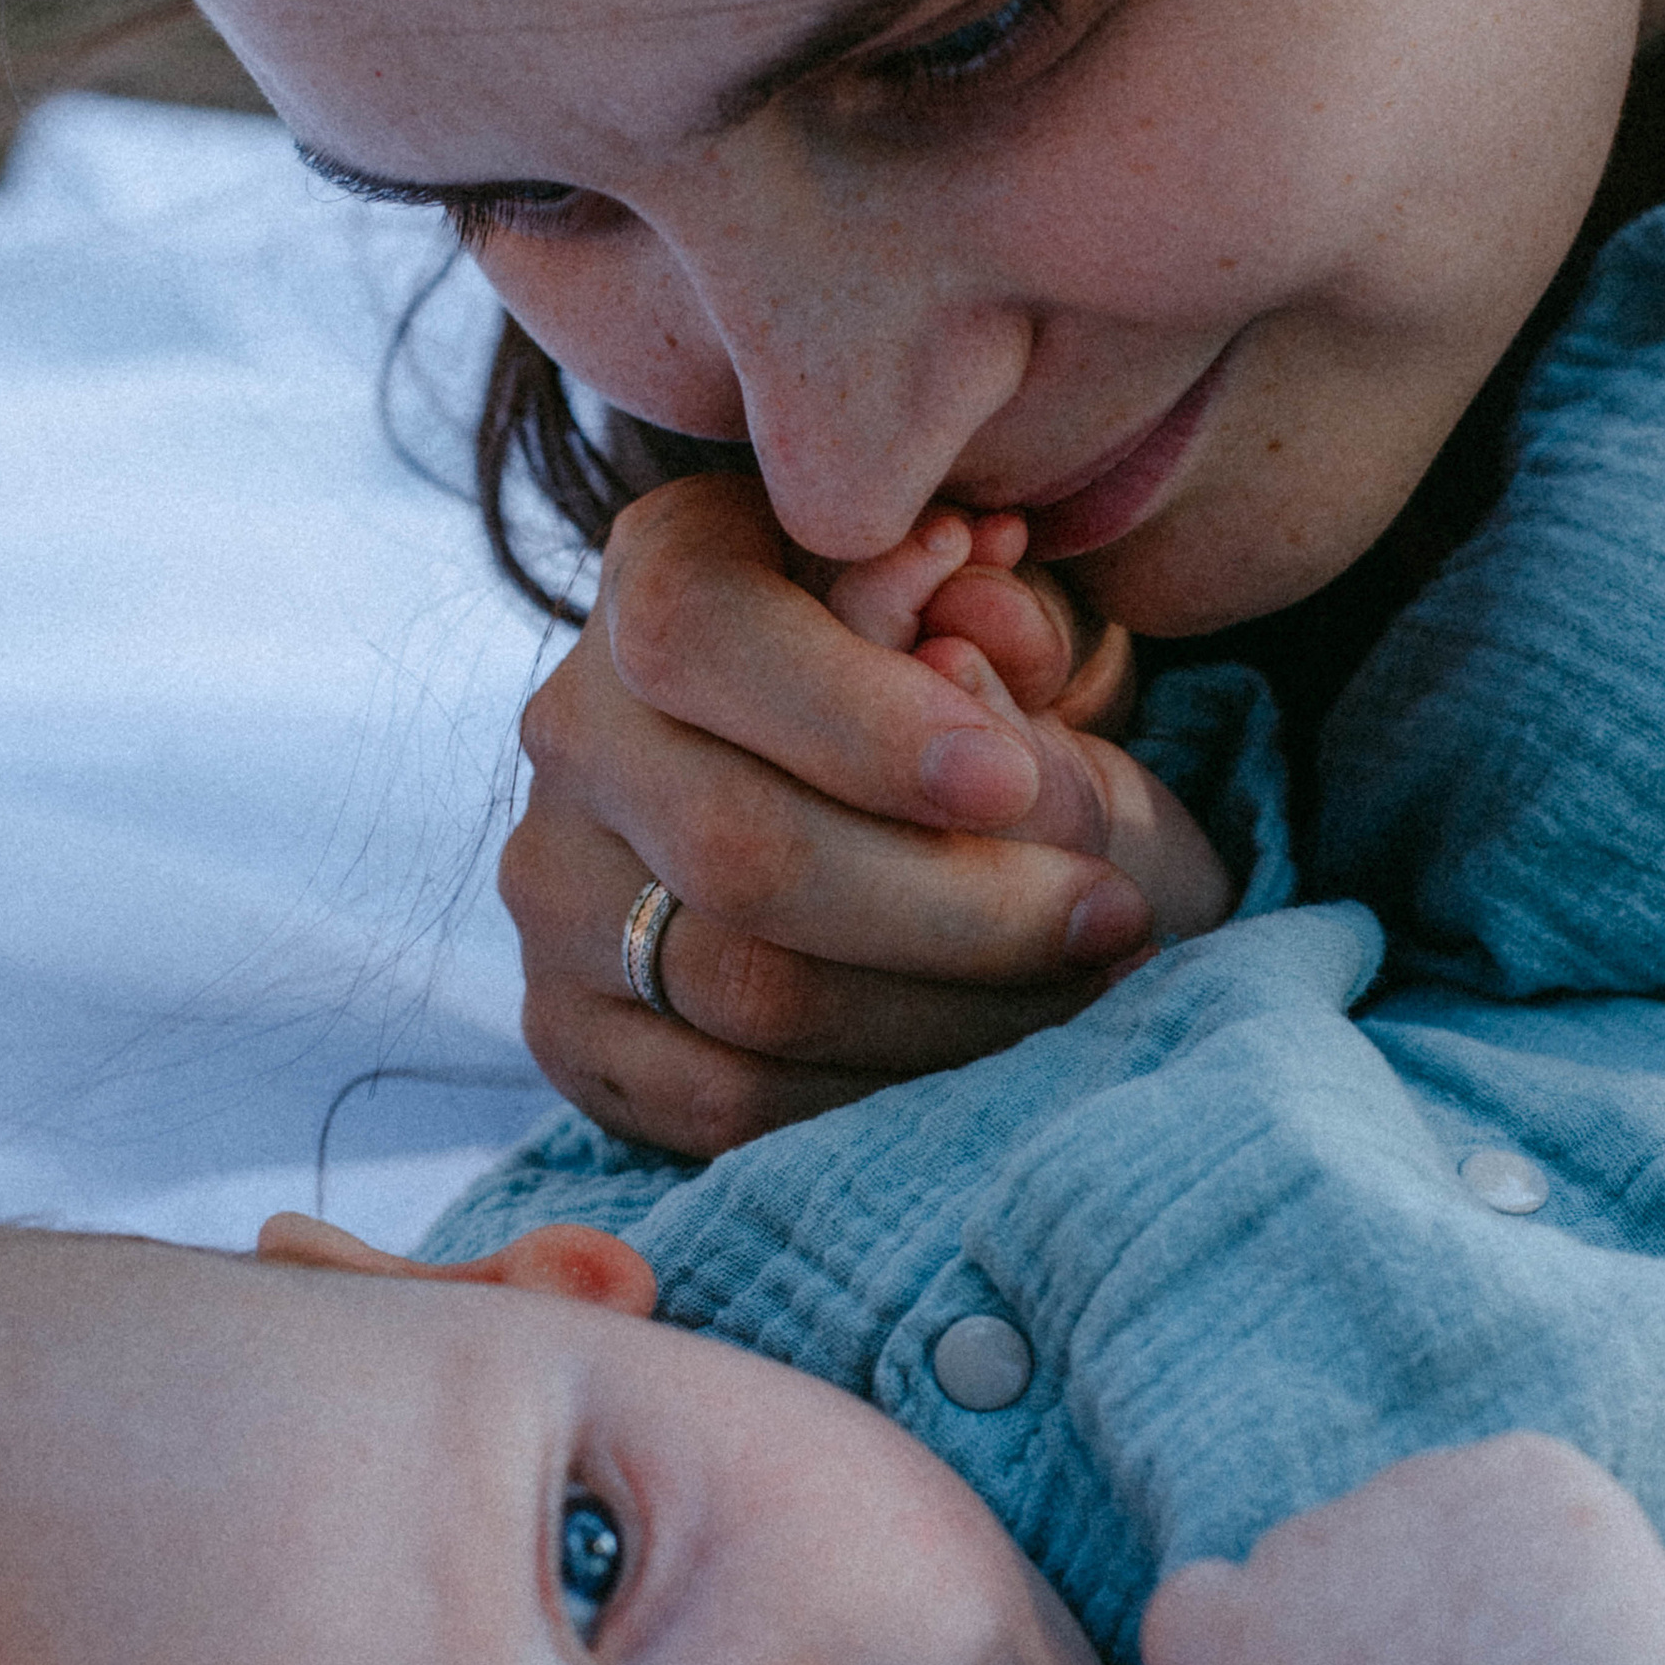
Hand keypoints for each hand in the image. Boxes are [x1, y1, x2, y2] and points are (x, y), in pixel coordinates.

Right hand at [502, 477, 1195, 1156]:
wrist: (883, 805)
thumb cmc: (967, 690)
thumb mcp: (1003, 618)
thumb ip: (998, 621)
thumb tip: (977, 648)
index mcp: (663, 567)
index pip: (700, 634)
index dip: (855, 719)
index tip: (1011, 782)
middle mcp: (576, 724)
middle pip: (738, 847)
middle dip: (957, 905)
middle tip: (1109, 915)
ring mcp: (554, 883)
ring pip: (746, 988)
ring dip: (951, 1009)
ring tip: (1085, 981)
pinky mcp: (569, 1024)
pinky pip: (725, 1097)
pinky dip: (883, 1091)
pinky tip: (991, 1055)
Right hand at [1140, 1440, 1664, 1664]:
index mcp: (1240, 1636)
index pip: (1186, 1612)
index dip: (1236, 1650)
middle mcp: (1314, 1543)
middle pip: (1311, 1561)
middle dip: (1360, 1614)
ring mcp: (1422, 1492)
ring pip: (1416, 1523)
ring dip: (1451, 1578)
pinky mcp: (1522, 1471)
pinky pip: (1513, 1497)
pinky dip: (1541, 1553)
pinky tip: (1580, 1636)